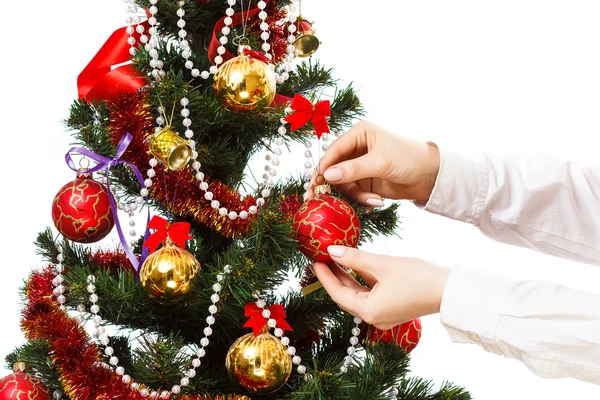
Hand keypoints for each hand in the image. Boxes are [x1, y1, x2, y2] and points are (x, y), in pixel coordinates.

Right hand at [305, 120, 439, 204]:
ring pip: (342, 183)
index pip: (334, 150)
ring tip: (372, 199)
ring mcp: (359, 166)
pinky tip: (376, 201)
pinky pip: (353, 192)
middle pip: (333, 168)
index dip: (324, 166)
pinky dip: (362, 198)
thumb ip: (353, 169)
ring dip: (354, 194)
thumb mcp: (380, 162)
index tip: (317, 182)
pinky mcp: (364, 181)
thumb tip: (327, 175)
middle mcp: (356, 148)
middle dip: (332, 184)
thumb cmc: (408, 159)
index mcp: (359, 134)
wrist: (430, 176)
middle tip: (317, 197)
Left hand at [311, 245, 448, 328]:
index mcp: (369, 311)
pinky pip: (369, 295)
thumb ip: (354, 258)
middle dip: (333, 276)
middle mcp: (374, 317)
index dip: (324, 276)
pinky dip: (360, 281)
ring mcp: (383, 315)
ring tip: (334, 259)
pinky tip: (354, 266)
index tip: (314, 261)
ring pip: (357, 295)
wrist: (450, 290)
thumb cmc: (418, 278)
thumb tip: (331, 250)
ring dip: (346, 277)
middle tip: (321, 258)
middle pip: (345, 296)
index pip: (337, 293)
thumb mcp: (382, 265)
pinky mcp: (392, 309)